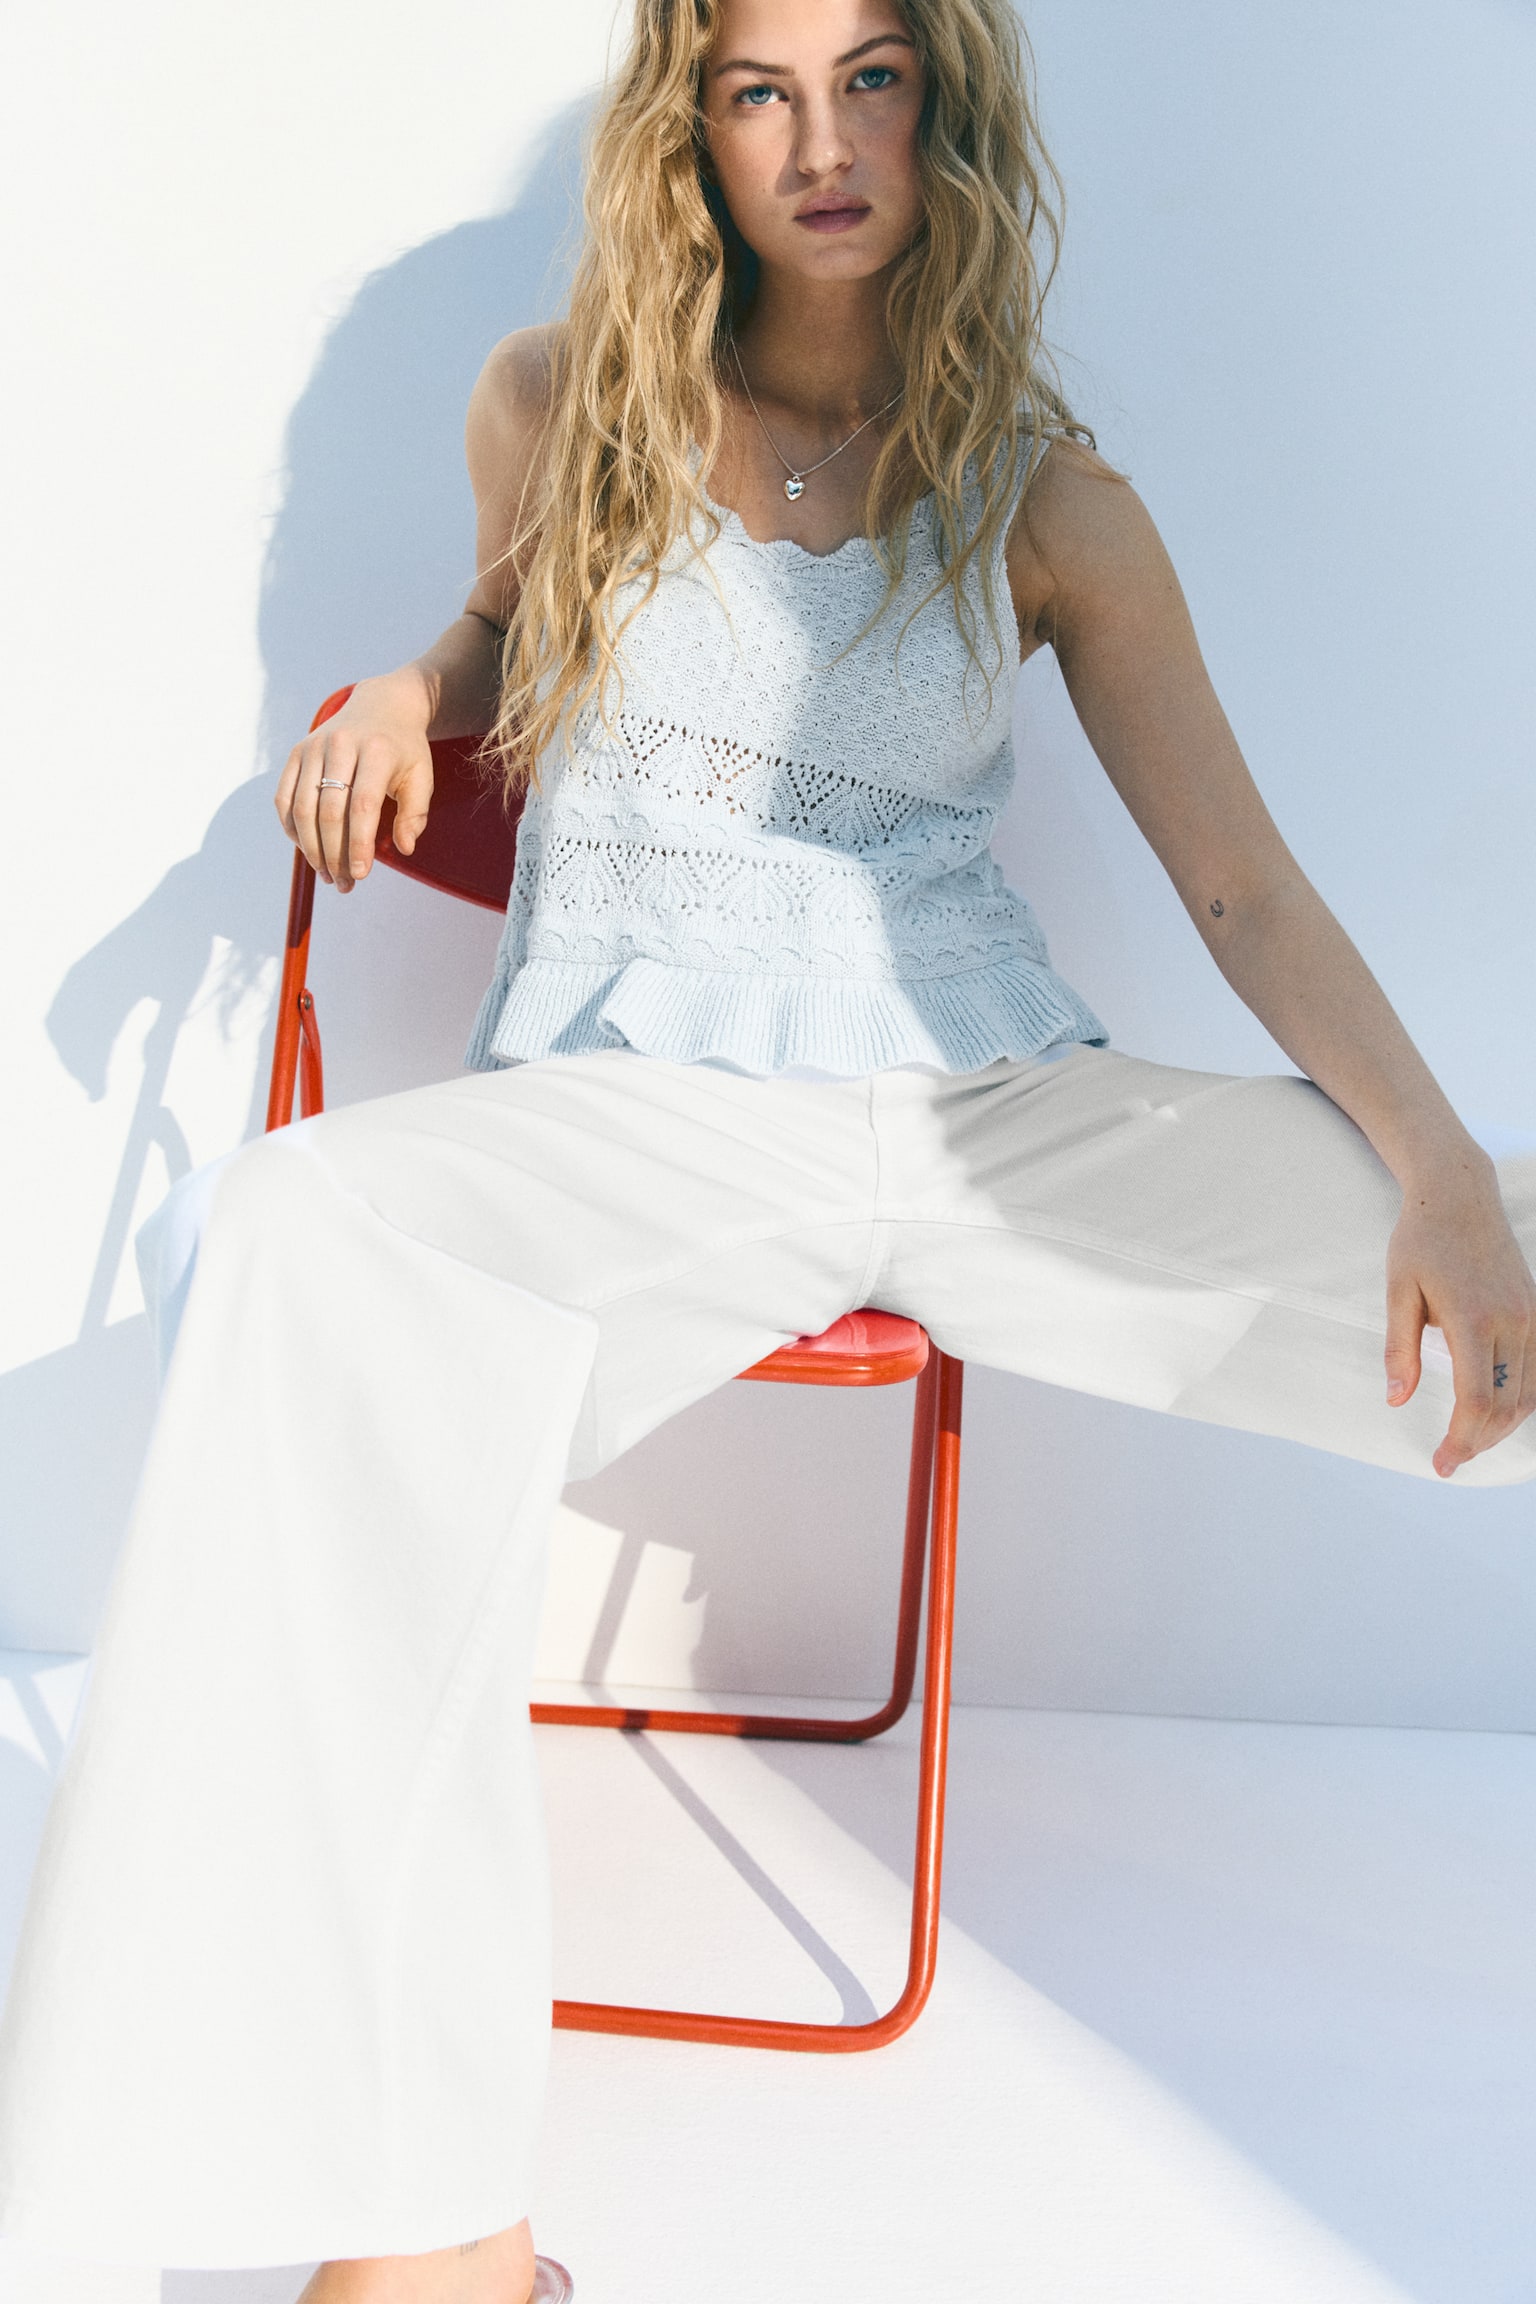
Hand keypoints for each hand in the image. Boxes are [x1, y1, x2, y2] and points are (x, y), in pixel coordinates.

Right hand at [275, 673, 434, 893]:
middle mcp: (341, 745)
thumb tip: (405, 848)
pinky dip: (291, 828)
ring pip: (302, 807)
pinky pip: (284, 797)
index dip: (358, 844)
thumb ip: (415, 813)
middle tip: (343, 884)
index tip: (360, 874)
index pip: (362, 806)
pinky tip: (307, 849)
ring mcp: (313, 746)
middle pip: (328, 811)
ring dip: (310, 848)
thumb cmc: (404, 749)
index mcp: (376, 751)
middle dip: (334, 854)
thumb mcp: (421, 776)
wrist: (381, 705)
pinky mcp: (296, 752)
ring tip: (326, 874)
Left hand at [1384, 1157, 1535, 1475]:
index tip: (1441, 1462)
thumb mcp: (1398, 1291)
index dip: (1461, 1438)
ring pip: (1527, 1393)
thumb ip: (1399, 1349)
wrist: (1460, 1197)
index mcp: (1474, 1317)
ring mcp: (1531, 1317)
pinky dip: (1520, 1402)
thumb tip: (1396, 1399)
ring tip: (1468, 1442)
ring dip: (1501, 1427)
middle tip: (1449, 1460)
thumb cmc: (1421, 1241)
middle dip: (1478, 1441)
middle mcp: (1512, 1321)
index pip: (1476, 1399)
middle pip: (1506, 1405)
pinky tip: (1496, 1415)